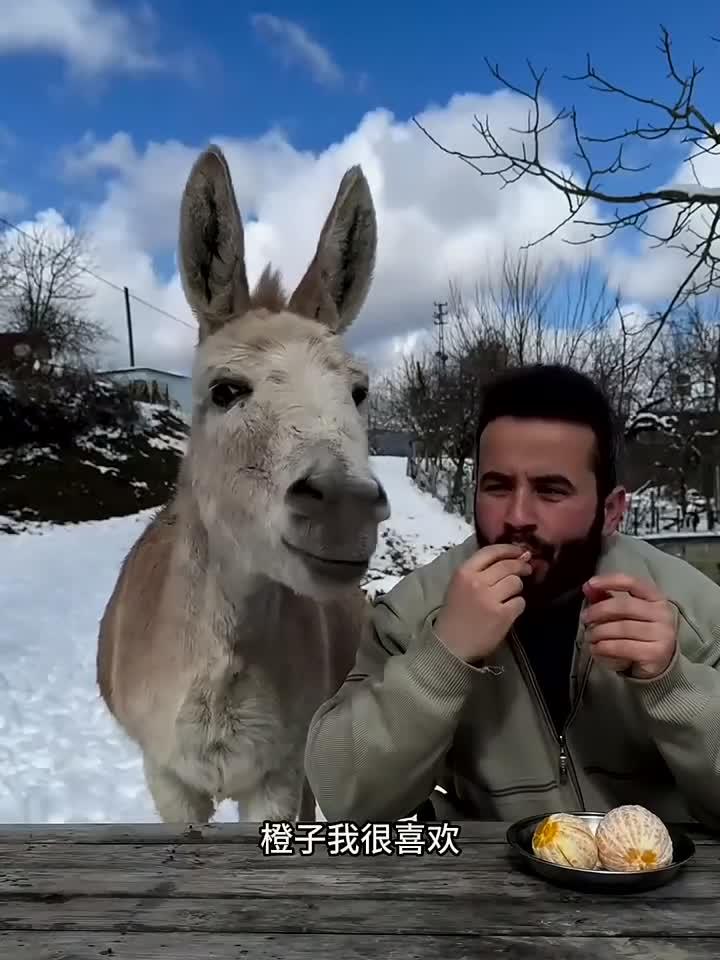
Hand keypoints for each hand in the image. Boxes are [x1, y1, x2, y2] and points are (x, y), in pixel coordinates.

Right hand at [433, 543, 531, 662]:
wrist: (450, 645)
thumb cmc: (456, 614)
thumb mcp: (459, 585)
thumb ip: (481, 571)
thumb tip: (516, 556)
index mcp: (464, 572)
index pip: (491, 551)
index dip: (509, 549)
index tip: (520, 551)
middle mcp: (477, 582)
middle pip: (508, 566)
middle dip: (521, 566)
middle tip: (527, 570)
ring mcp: (490, 599)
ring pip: (516, 583)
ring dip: (517, 588)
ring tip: (510, 595)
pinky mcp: (502, 615)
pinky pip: (520, 602)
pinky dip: (517, 605)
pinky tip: (509, 610)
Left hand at [581, 574, 676, 679]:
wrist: (658, 664)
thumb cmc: (638, 633)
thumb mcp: (625, 614)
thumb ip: (607, 598)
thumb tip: (587, 587)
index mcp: (656, 598)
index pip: (632, 583)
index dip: (610, 581)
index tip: (590, 584)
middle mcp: (663, 614)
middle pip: (624, 606)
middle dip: (599, 611)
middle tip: (584, 618)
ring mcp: (662, 634)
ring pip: (621, 628)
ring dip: (599, 632)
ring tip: (589, 636)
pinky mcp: (655, 653)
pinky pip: (622, 647)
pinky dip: (603, 647)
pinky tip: (596, 649)